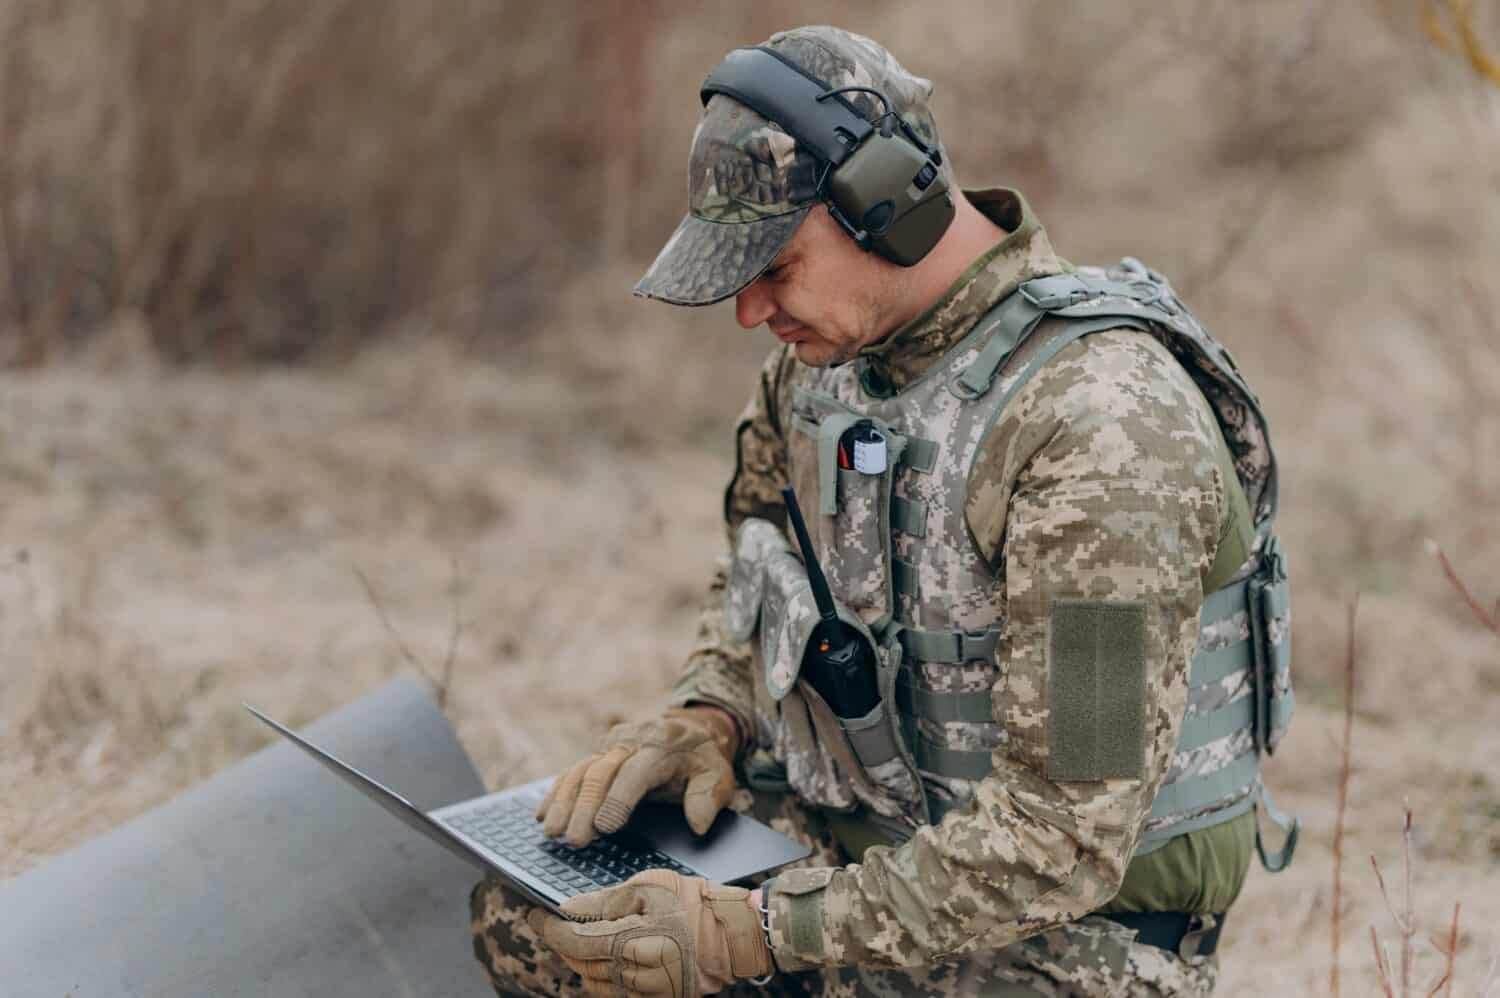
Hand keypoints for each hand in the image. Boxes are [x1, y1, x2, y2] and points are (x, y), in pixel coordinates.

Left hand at [527, 870, 771, 996]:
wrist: (729, 935)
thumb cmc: (690, 903)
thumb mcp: (647, 888)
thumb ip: (604, 901)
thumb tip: (567, 908)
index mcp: (633, 939)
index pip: (575, 941)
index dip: (549, 929)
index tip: (534, 916)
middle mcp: (636, 972)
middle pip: (580, 964)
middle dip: (564, 944)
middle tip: (554, 926)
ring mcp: (646, 992)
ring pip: (594, 983)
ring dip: (581, 962)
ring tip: (581, 941)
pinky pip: (614, 995)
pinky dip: (602, 978)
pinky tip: (603, 960)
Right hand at [536, 707, 739, 846]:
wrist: (689, 729)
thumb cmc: (702, 760)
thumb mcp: (718, 775)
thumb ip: (708, 798)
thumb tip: (698, 825)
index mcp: (662, 746)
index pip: (636, 772)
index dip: (619, 799)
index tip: (605, 827)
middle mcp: (631, 741)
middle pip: (601, 773)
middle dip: (585, 808)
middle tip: (574, 840)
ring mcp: (611, 746)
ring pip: (581, 771)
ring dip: (563, 802)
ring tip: (551, 832)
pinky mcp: (598, 753)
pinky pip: (573, 770)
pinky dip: (556, 792)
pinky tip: (543, 813)